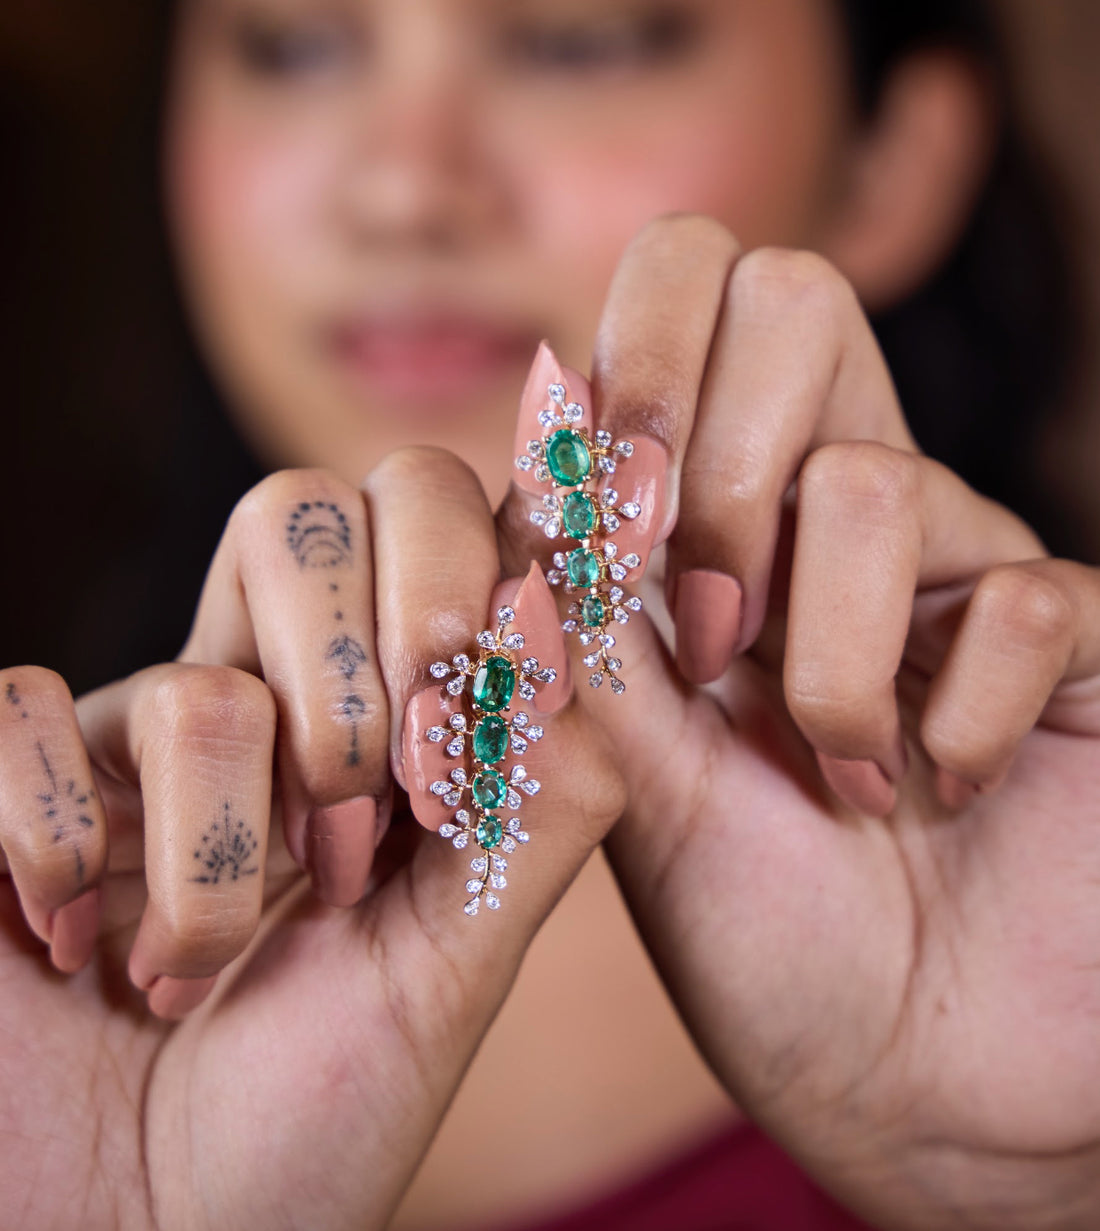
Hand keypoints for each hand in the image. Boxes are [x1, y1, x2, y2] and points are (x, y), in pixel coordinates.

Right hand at [0, 450, 621, 1230]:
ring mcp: (123, 733)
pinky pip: (23, 717)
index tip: (482, 695)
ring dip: (226, 861)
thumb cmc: (308, 1116)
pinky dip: (61, 854)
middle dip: (359, 687)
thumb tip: (562, 632)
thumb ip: (535, 803)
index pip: (428, 518)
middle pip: (306, 512)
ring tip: (200, 964)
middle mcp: (252, 693)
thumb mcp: (456, 963)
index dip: (468, 571)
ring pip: (200, 684)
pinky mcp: (3, 779)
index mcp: (376, 714)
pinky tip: (76, 944)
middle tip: (358, 840)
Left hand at [501, 215, 1099, 1230]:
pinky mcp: (1069, 641)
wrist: (912, 1082)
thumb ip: (580, 637)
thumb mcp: (633, 787)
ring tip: (838, 773)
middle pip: (795, 296)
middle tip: (710, 632)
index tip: (602, 513)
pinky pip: (1026, 597)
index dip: (636, 367)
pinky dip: (955, 719)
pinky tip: (937, 789)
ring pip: (876, 480)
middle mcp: (827, 519)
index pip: (679, 306)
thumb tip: (528, 487)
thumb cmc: (759, 943)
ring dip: (826, 659)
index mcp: (709, 533)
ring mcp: (956, 566)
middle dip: (727, 467)